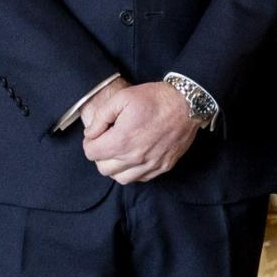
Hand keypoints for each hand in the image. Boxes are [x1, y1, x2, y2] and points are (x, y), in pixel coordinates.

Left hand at [81, 81, 200, 183]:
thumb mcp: (122, 97)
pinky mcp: (163, 166)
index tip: (96, 135)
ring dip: (116, 167)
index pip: (91, 153)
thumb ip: (100, 117)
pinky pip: (140, 179)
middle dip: (100, 155)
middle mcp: (135, 158)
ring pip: (121, 178)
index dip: (90, 142)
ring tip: (120, 151)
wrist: (187, 103)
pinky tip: (136, 156)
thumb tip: (91, 134)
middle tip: (107, 141)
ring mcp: (151, 164)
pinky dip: (133, 171)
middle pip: (103, 168)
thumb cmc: (155, 98)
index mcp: (121, 140)